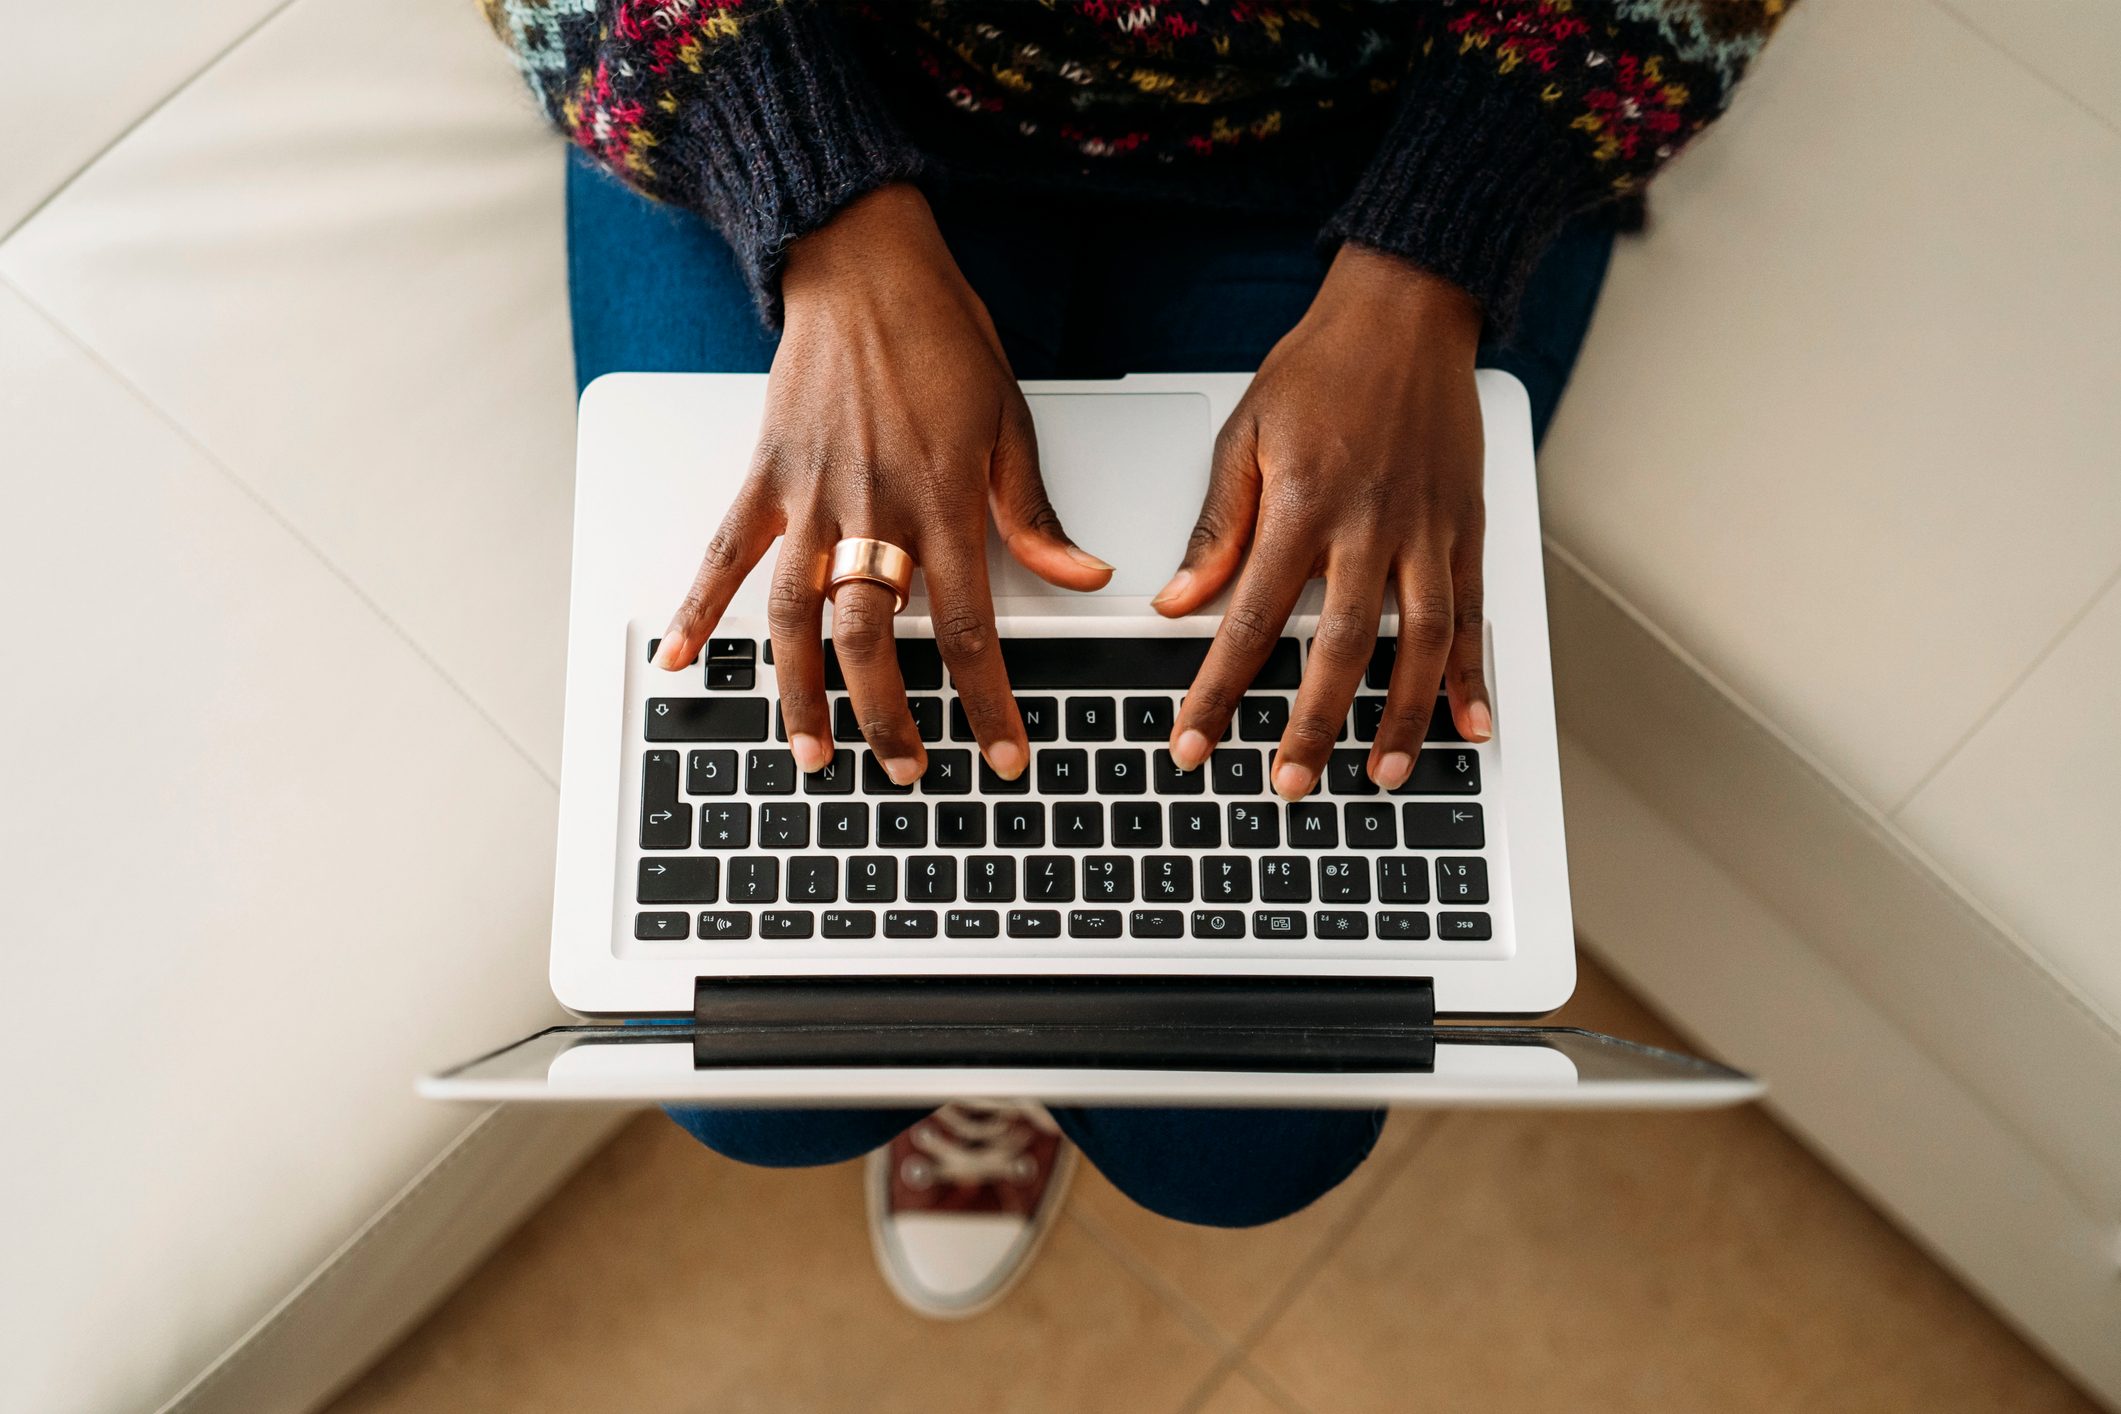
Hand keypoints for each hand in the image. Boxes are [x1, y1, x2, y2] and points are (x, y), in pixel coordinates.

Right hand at [654, 184, 1111, 783]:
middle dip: (888, 719)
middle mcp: (875, 508)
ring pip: (796, 616)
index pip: (970, 630)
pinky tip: (682, 658)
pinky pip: (724, 553)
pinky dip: (698, 608)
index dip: (989, 705)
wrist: (864, 263)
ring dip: (800, 692)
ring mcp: (811, 495)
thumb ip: (1034, 515)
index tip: (1005, 756)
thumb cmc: (941, 336)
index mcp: (946, 500)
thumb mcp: (1011, 423)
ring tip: (812, 751)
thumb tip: (1083, 576)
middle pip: (874, 639)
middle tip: (905, 772)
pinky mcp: (765, 475)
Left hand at [1153, 245, 1492, 801]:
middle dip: (1313, 725)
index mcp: (1303, 504)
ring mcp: (1428, 529)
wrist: (1407, 308)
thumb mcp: (1244, 437)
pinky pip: (1472, 613)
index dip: (1219, 691)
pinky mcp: (1467, 526)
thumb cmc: (1320, 368)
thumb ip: (1217, 529)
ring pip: (1419, 643)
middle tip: (1291, 783)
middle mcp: (1370, 524)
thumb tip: (1180, 603)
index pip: (1252, 620)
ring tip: (1382, 772)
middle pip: (1341, 648)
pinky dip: (1472, 673)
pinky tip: (1468, 723)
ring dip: (1401, 716)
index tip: (1196, 743)